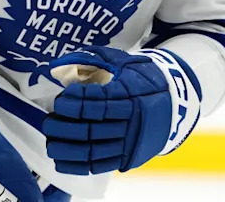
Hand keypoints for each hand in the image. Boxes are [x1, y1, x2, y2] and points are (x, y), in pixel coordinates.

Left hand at [41, 46, 201, 174]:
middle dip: (65, 127)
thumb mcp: (120, 61)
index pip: (98, 101)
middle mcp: (132, 120)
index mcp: (130, 94)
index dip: (76, 101)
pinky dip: (78, 166)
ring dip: (68, 149)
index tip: (61, 99)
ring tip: (51, 143)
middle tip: (48, 122)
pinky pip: (101, 165)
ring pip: (95, 149)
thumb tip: (54, 65)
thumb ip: (88, 59)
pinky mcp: (129, 156)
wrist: (175, 101)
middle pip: (93, 128)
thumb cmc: (140, 77)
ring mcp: (131, 141)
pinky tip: (61, 161)